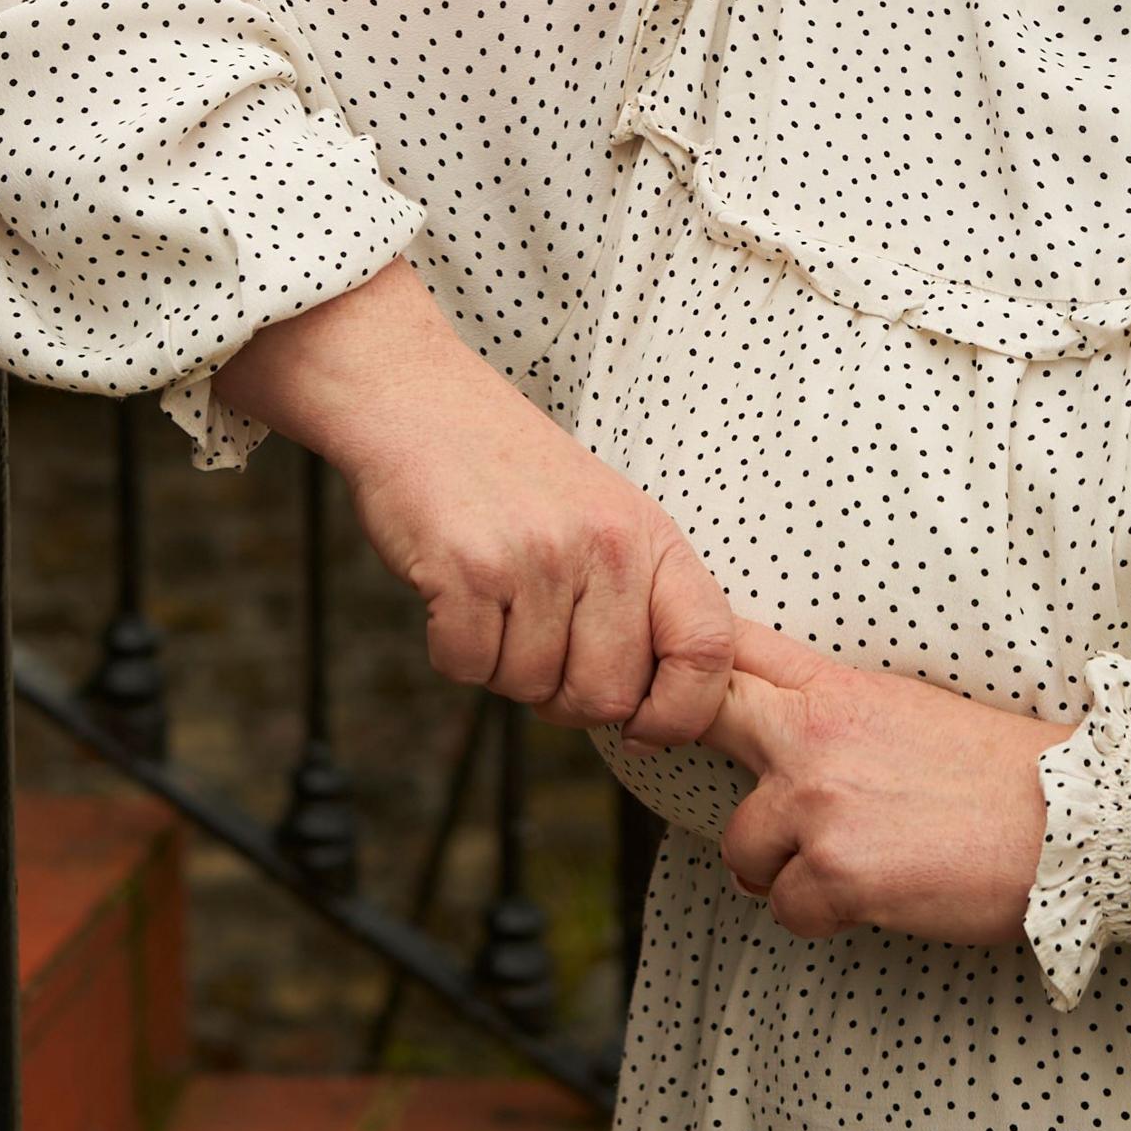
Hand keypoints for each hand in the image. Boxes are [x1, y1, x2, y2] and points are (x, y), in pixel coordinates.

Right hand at [214, 261, 734, 742]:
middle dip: (564, 697)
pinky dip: (453, 651)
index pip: (708, 650)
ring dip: (502, 666)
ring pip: (530, 688)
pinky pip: (468, 668)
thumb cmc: (513, 474)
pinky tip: (454, 595)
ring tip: (493, 600)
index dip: (681, 712)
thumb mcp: (606, 518)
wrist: (422, 402)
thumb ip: (639, 602)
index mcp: (650, 538)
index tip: (642, 727)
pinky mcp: (467, 570)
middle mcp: (605, 548)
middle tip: (536, 648)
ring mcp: (537, 558)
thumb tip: (652, 716)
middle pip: (607, 696)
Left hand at [701, 621, 1073, 945]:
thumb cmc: (1000, 773)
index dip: (690, 660)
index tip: (669, 680)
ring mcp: (817, 806)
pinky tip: (870, 900)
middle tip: (717, 771)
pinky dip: (820, 917)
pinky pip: (784, 909)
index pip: (736, 649)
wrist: (1070, 822)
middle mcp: (812, 737)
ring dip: (778, 868)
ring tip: (840, 865)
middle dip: (692, 743)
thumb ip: (840, 714)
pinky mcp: (833, 874)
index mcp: (837, 690)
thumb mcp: (910, 710)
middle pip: (702, 716)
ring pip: (740, 847)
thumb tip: (786, 734)